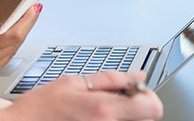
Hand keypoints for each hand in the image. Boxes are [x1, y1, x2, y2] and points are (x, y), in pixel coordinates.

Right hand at [0, 6, 41, 87]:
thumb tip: (10, 22)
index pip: (13, 35)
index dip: (27, 21)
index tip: (34, 8)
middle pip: (15, 44)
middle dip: (25, 26)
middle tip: (31, 11)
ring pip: (11, 54)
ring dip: (17, 38)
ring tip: (20, 22)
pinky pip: (2, 61)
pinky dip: (6, 49)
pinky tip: (6, 39)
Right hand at [2, 72, 162, 120]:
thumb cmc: (40, 108)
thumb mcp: (73, 83)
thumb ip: (110, 80)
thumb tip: (137, 76)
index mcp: (104, 110)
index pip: (153, 107)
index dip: (145, 96)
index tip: (131, 92)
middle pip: (146, 118)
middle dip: (132, 107)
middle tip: (109, 102)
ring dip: (122, 117)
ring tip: (96, 114)